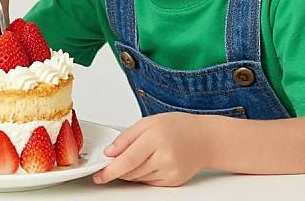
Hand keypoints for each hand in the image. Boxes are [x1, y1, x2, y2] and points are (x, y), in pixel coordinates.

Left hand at [93, 112, 211, 186]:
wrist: (205, 139)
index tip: (99, 175)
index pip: (128, 159)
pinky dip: (142, 175)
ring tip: (138, 155)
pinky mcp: (172, 182)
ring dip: (129, 171)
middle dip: (117, 170)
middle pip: (131, 171)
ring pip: (138, 178)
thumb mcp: (149, 122)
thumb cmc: (178, 127)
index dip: (111, 169)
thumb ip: (127, 136)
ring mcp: (169, 171)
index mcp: (156, 137)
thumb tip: (110, 152)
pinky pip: (149, 182)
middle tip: (111, 163)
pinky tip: (149, 162)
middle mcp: (164, 157)